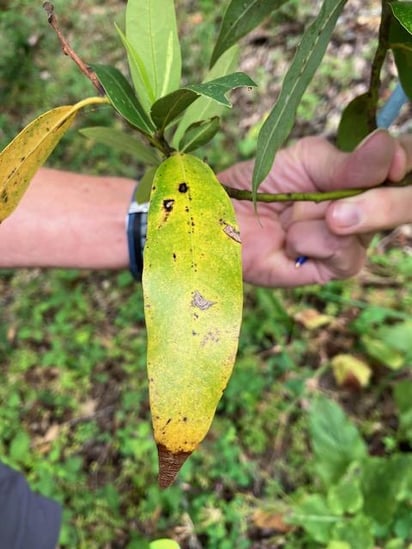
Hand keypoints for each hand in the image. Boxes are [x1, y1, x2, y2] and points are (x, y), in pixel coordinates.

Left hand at [218, 130, 411, 286]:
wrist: (223, 217)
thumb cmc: (261, 183)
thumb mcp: (305, 160)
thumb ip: (348, 162)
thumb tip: (388, 148)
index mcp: (362, 173)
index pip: (403, 164)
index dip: (402, 162)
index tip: (388, 163)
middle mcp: (365, 206)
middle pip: (404, 204)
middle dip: (380, 204)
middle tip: (336, 208)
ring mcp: (352, 238)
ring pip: (370, 230)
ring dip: (326, 220)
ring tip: (292, 218)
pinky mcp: (332, 267)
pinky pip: (345, 255)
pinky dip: (312, 241)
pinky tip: (290, 240)